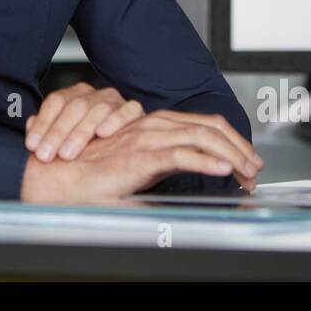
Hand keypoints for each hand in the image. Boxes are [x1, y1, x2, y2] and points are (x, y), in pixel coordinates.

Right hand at [20, 109, 264, 203]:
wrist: (56, 180)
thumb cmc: (87, 177)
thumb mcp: (133, 172)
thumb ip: (157, 170)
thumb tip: (185, 186)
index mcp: (152, 126)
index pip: (203, 124)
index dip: (229, 140)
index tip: (245, 161)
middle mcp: (152, 126)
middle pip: (209, 126)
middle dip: (239, 146)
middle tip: (255, 168)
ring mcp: (146, 139)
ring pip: (202, 137)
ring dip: (232, 154)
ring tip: (247, 172)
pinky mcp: (140, 157)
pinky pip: (181, 155)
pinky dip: (207, 161)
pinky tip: (224, 171)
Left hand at [24, 82, 144, 161]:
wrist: (126, 150)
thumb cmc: (90, 144)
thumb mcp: (65, 138)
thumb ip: (47, 129)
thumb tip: (29, 125)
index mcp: (75, 95)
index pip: (56, 102)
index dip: (42, 123)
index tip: (32, 145)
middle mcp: (95, 95)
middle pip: (74, 106)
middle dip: (57, 132)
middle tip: (45, 155)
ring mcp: (115, 101)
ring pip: (97, 109)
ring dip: (80, 132)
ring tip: (67, 153)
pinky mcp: (135, 110)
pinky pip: (128, 110)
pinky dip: (115, 121)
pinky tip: (102, 133)